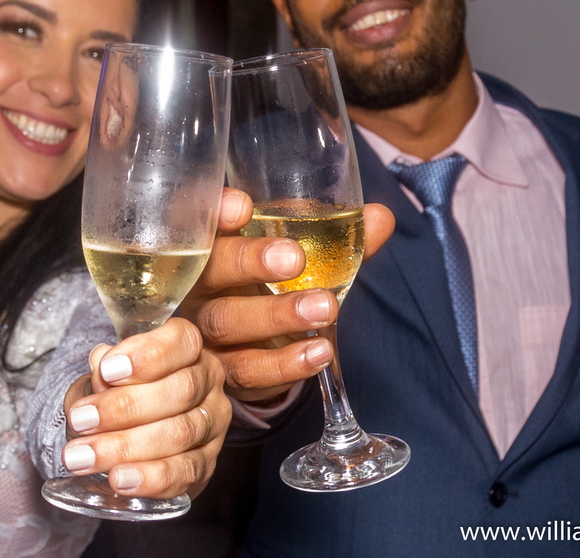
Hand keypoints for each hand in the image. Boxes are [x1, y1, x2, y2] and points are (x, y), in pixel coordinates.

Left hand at [60, 317, 228, 498]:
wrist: (130, 429)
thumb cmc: (119, 390)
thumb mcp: (106, 374)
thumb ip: (103, 370)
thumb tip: (101, 366)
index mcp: (189, 349)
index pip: (181, 343)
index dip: (146, 356)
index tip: (107, 370)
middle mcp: (208, 383)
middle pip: (180, 391)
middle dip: (125, 407)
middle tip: (81, 420)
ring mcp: (212, 426)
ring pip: (179, 434)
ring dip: (126, 447)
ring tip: (83, 456)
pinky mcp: (207, 465)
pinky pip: (185, 473)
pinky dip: (150, 478)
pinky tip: (119, 479)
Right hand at [178, 189, 394, 403]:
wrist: (253, 351)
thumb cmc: (271, 288)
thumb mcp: (301, 258)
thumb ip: (337, 239)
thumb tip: (381, 217)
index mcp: (210, 245)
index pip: (202, 221)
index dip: (217, 213)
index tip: (245, 206)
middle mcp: (198, 286)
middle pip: (209, 270)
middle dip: (248, 261)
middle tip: (294, 259)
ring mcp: (203, 332)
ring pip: (227, 323)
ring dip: (277, 316)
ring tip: (325, 309)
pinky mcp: (222, 373)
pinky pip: (247, 370)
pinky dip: (285, 363)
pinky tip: (320, 351)